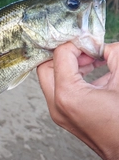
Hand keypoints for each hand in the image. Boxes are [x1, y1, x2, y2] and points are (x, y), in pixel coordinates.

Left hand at [37, 42, 118, 159]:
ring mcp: (59, 113)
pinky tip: (96, 73)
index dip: (77, 43)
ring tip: (95, 60)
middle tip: (87, 49)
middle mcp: (57, 105)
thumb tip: (106, 44)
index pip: (60, 55)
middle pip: (46, 66)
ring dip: (70, 65)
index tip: (92, 41)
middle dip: (66, 53)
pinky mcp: (65, 117)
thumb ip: (114, 55)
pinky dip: (74, 78)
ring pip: (52, 78)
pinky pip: (61, 90)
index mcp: (67, 95)